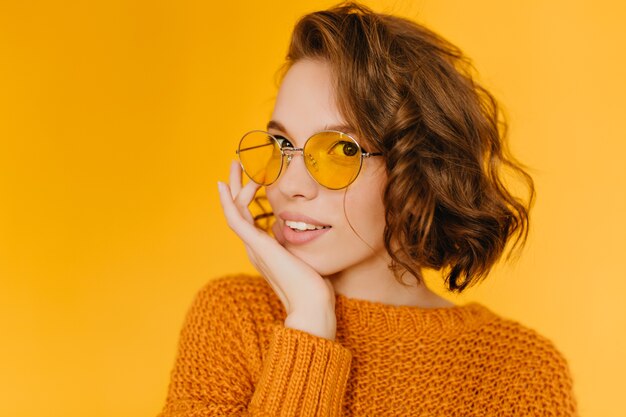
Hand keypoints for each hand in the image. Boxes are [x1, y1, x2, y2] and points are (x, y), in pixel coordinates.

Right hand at [217, 160, 336, 339]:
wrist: (312, 306)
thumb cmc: (315, 287)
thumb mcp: (307, 259)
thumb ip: (301, 245)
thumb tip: (303, 231)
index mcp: (264, 250)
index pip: (250, 218)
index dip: (246, 197)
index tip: (252, 177)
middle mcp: (254, 248)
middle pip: (237, 211)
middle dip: (234, 185)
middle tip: (234, 164)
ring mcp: (253, 248)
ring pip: (235, 211)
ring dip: (233, 186)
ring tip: (234, 164)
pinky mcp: (257, 247)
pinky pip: (237, 219)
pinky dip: (230, 201)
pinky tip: (227, 186)